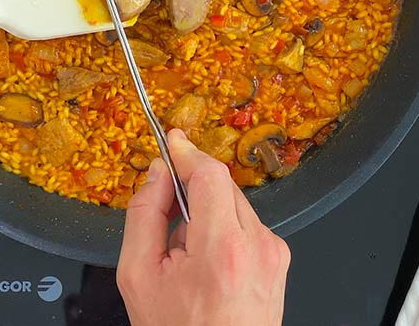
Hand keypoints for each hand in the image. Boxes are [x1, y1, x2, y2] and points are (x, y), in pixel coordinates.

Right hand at [117, 128, 289, 325]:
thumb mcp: (139, 276)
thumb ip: (143, 215)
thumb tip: (157, 174)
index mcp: (222, 249)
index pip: (210, 175)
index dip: (188, 152)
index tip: (173, 141)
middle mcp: (258, 247)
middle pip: (222, 187)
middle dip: (192, 193)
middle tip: (167, 220)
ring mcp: (273, 254)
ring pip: (234, 206)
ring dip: (209, 216)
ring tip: (189, 259)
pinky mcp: (279, 260)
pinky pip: (247, 226)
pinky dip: (225, 233)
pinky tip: (209, 266)